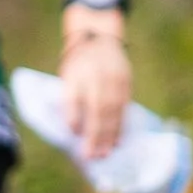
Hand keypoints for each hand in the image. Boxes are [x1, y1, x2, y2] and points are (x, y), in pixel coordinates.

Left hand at [59, 19, 130, 160]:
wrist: (96, 35)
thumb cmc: (77, 63)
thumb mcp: (66, 75)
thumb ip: (69, 100)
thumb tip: (74, 132)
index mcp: (75, 72)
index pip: (73, 97)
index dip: (73, 117)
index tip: (74, 135)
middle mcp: (95, 75)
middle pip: (96, 108)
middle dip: (94, 135)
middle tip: (92, 157)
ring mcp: (113, 77)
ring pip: (113, 110)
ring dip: (109, 135)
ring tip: (105, 153)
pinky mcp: (126, 81)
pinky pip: (124, 107)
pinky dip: (120, 125)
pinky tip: (117, 140)